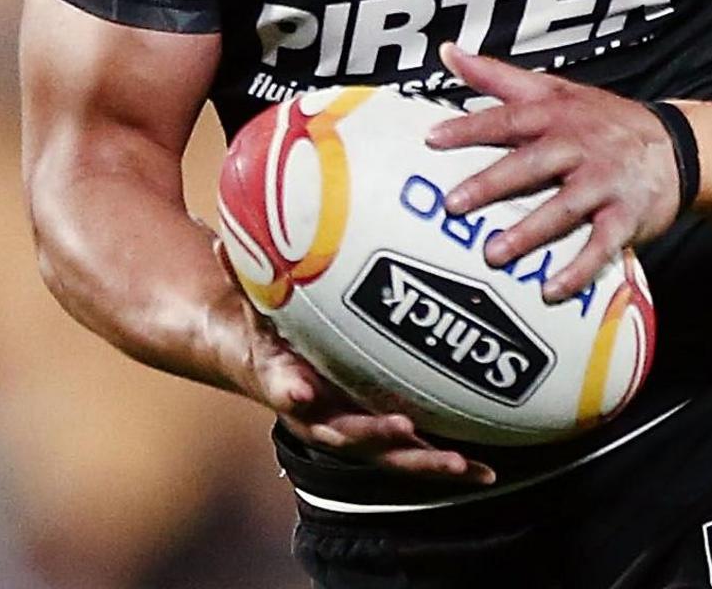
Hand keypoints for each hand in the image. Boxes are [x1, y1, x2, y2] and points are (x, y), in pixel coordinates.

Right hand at [212, 242, 492, 483]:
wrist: (265, 367)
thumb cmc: (263, 329)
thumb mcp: (251, 303)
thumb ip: (245, 278)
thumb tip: (226, 241)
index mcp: (281, 380)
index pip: (280, 384)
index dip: (289, 387)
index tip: (299, 387)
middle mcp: (317, 415)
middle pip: (345, 433)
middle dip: (374, 434)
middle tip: (401, 428)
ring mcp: (351, 430)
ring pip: (386, 455)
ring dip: (421, 462)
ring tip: (460, 465)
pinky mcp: (377, 436)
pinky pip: (411, 454)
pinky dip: (445, 464)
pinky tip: (485, 471)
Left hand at [426, 41, 680, 301]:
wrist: (676, 145)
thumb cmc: (600, 119)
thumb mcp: (553, 90)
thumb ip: (496, 76)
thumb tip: (448, 52)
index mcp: (555, 116)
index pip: (507, 119)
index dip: (469, 127)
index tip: (431, 139)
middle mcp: (579, 147)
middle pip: (532, 164)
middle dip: (492, 184)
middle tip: (453, 205)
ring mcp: (604, 183)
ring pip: (564, 207)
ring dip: (530, 232)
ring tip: (494, 254)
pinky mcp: (627, 216)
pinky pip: (602, 245)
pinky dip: (579, 269)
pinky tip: (552, 289)